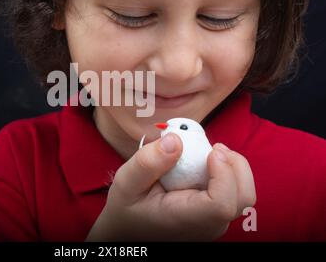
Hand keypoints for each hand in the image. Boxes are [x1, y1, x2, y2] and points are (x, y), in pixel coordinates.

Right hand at [85, 133, 255, 240]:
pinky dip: (228, 173)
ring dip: (232, 168)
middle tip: (214, 147)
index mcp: (185, 219)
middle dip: (235, 166)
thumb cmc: (127, 207)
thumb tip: (175, 140)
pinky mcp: (215, 216)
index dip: (225, 174)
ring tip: (209, 153)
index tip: (211, 151)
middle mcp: (206, 226)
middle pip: (242, 197)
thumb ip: (148, 162)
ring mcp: (214, 223)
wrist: (129, 229)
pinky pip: (234, 193)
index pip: (222, 203)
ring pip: (242, 194)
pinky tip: (207, 164)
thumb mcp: (127, 182)